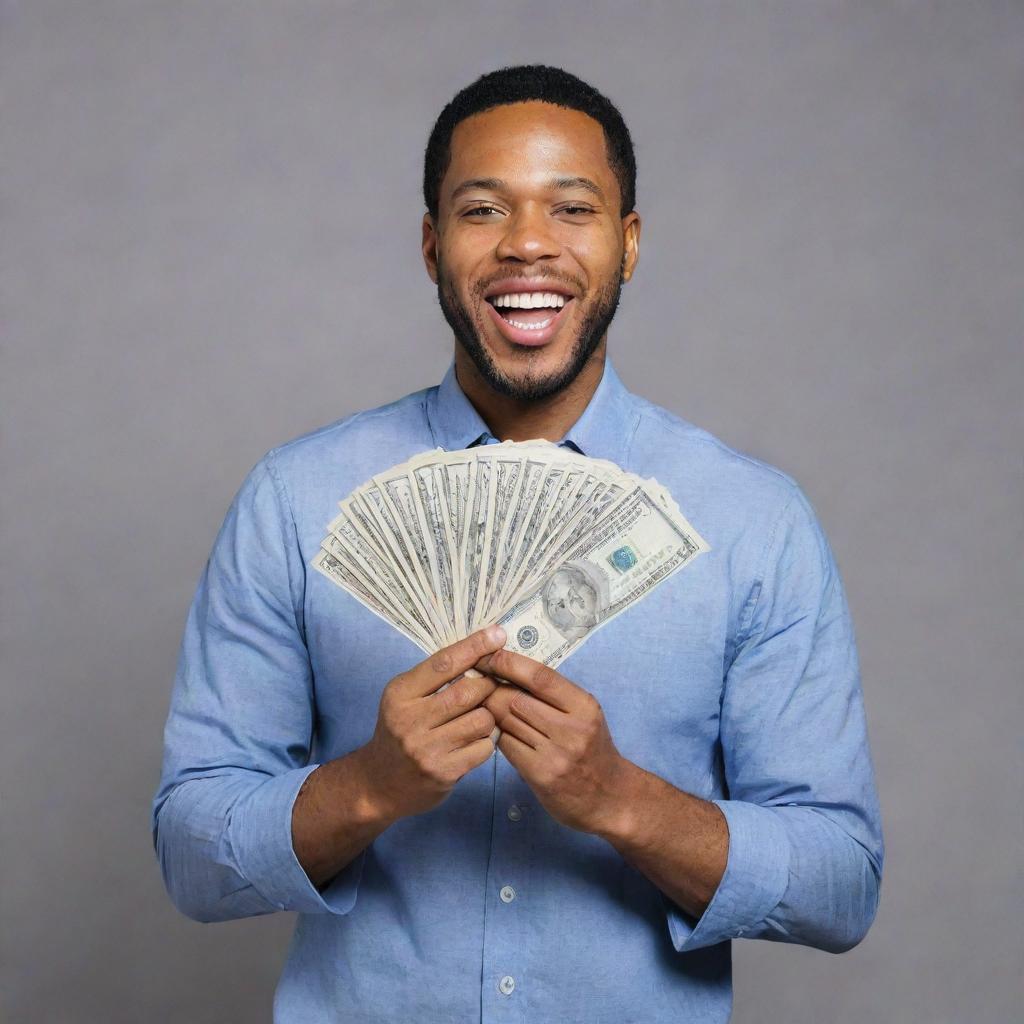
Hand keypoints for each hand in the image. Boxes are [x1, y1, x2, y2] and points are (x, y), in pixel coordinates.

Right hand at [359, 626, 505, 820]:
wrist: (378, 784)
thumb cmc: (399, 731)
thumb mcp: (404, 698)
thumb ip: (435, 678)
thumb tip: (481, 649)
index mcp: (400, 694)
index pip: (443, 663)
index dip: (474, 646)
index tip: (497, 633)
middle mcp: (410, 720)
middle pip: (468, 691)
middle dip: (488, 685)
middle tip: (494, 684)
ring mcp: (426, 749)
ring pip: (481, 720)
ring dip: (490, 715)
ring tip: (481, 717)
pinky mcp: (443, 773)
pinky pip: (484, 747)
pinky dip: (488, 740)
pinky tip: (476, 740)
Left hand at [476, 648, 632, 835]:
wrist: (609, 797)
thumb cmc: (591, 748)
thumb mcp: (583, 714)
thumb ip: (552, 694)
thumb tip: (507, 669)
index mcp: (583, 705)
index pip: (540, 676)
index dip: (509, 663)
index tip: (488, 657)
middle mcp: (572, 729)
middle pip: (515, 699)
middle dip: (491, 690)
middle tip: (478, 685)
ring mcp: (556, 754)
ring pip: (507, 722)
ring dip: (490, 713)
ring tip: (483, 707)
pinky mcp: (541, 775)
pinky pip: (506, 746)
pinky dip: (497, 736)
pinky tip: (495, 732)